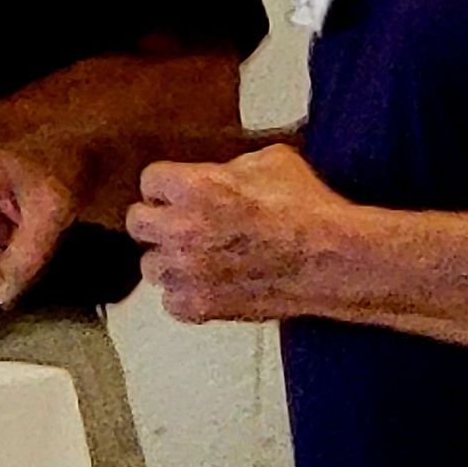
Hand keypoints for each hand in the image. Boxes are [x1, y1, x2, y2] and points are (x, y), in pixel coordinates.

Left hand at [125, 144, 341, 323]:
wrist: (330, 258)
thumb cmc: (306, 210)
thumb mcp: (269, 161)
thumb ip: (229, 167)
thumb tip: (222, 175)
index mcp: (194, 187)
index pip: (150, 180)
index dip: (167, 184)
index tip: (175, 189)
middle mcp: (182, 229)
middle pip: (137, 223)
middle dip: (157, 218)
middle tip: (176, 219)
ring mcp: (189, 272)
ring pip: (150, 266)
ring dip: (169, 258)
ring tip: (194, 253)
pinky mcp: (202, 306)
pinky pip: (170, 302)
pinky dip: (184, 294)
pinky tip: (205, 281)